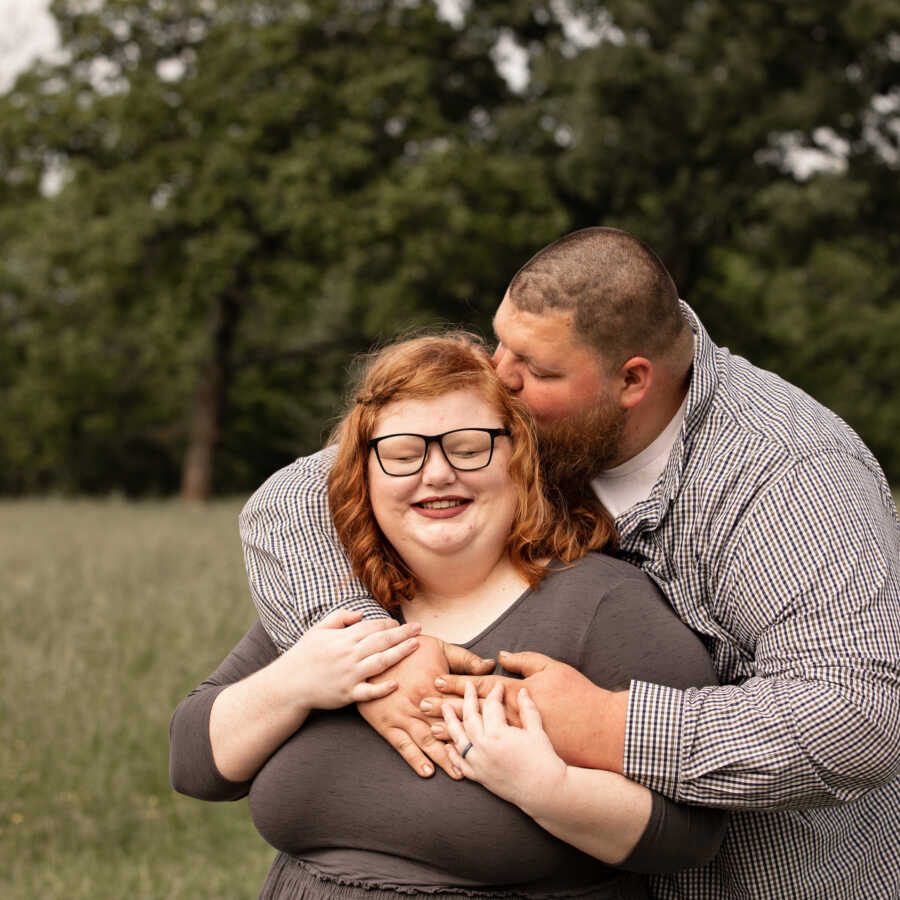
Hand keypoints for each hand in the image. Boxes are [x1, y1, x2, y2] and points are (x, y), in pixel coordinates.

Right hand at [283, 608, 420, 708]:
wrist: (288, 684)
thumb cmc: (303, 655)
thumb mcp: (318, 629)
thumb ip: (340, 617)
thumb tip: (361, 613)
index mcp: (342, 638)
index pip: (371, 627)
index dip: (388, 623)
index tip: (400, 623)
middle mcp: (348, 655)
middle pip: (381, 641)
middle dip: (402, 634)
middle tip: (420, 629)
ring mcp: (349, 675)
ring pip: (380, 662)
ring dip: (400, 653)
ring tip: (415, 646)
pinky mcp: (348, 694)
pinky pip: (369, 692)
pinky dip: (382, 688)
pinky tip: (396, 683)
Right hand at [357, 635, 494, 778]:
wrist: (370, 652)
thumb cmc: (408, 649)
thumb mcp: (439, 648)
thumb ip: (465, 659)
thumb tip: (491, 666)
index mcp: (435, 685)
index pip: (461, 708)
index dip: (478, 722)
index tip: (495, 736)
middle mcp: (420, 704)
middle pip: (446, 728)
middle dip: (464, 746)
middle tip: (482, 763)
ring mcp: (403, 716)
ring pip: (427, 741)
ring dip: (443, 759)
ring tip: (459, 773)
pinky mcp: (387, 724)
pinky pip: (403, 745)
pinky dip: (415, 759)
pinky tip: (427, 772)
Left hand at [426, 650, 627, 771]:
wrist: (598, 738)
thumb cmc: (578, 699)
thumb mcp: (552, 670)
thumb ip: (525, 661)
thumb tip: (501, 655)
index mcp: (514, 700)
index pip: (478, 691)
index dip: (456, 684)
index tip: (436, 678)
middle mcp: (507, 727)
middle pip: (468, 716)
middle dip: (444, 707)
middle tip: (422, 702)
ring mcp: (510, 750)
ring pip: (471, 741)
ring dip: (449, 732)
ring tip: (428, 727)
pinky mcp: (517, 764)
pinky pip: (483, 764)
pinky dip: (464, 757)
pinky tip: (452, 753)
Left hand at [443, 682, 565, 811]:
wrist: (544, 791)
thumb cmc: (544, 760)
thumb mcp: (537, 730)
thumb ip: (528, 708)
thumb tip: (523, 691)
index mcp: (498, 734)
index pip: (491, 706)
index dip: (495, 693)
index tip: (498, 686)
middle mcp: (483, 748)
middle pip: (470, 718)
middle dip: (468, 700)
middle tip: (467, 686)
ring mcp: (479, 763)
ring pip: (459, 739)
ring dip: (450, 722)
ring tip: (445, 709)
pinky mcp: (480, 777)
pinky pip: (460, 764)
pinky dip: (453, 754)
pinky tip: (449, 745)